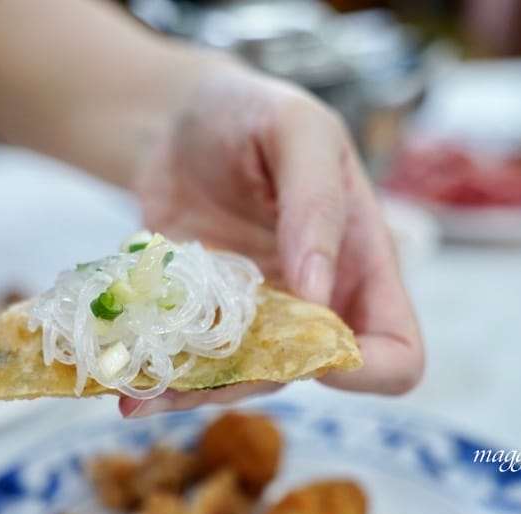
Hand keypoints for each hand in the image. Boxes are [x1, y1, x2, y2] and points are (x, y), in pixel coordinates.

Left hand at [119, 63, 423, 417]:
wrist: (179, 119)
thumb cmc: (253, 112)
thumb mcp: (298, 131)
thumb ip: (316, 202)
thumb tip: (316, 292)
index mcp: (360, 266)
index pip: (397, 353)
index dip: (368, 371)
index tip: (314, 353)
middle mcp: (316, 306)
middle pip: (303, 379)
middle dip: (248, 385)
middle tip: (187, 375)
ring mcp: (257, 319)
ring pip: (240, 384)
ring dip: (192, 394)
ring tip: (133, 393)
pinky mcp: (204, 320)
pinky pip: (192, 367)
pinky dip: (160, 381)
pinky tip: (123, 384)